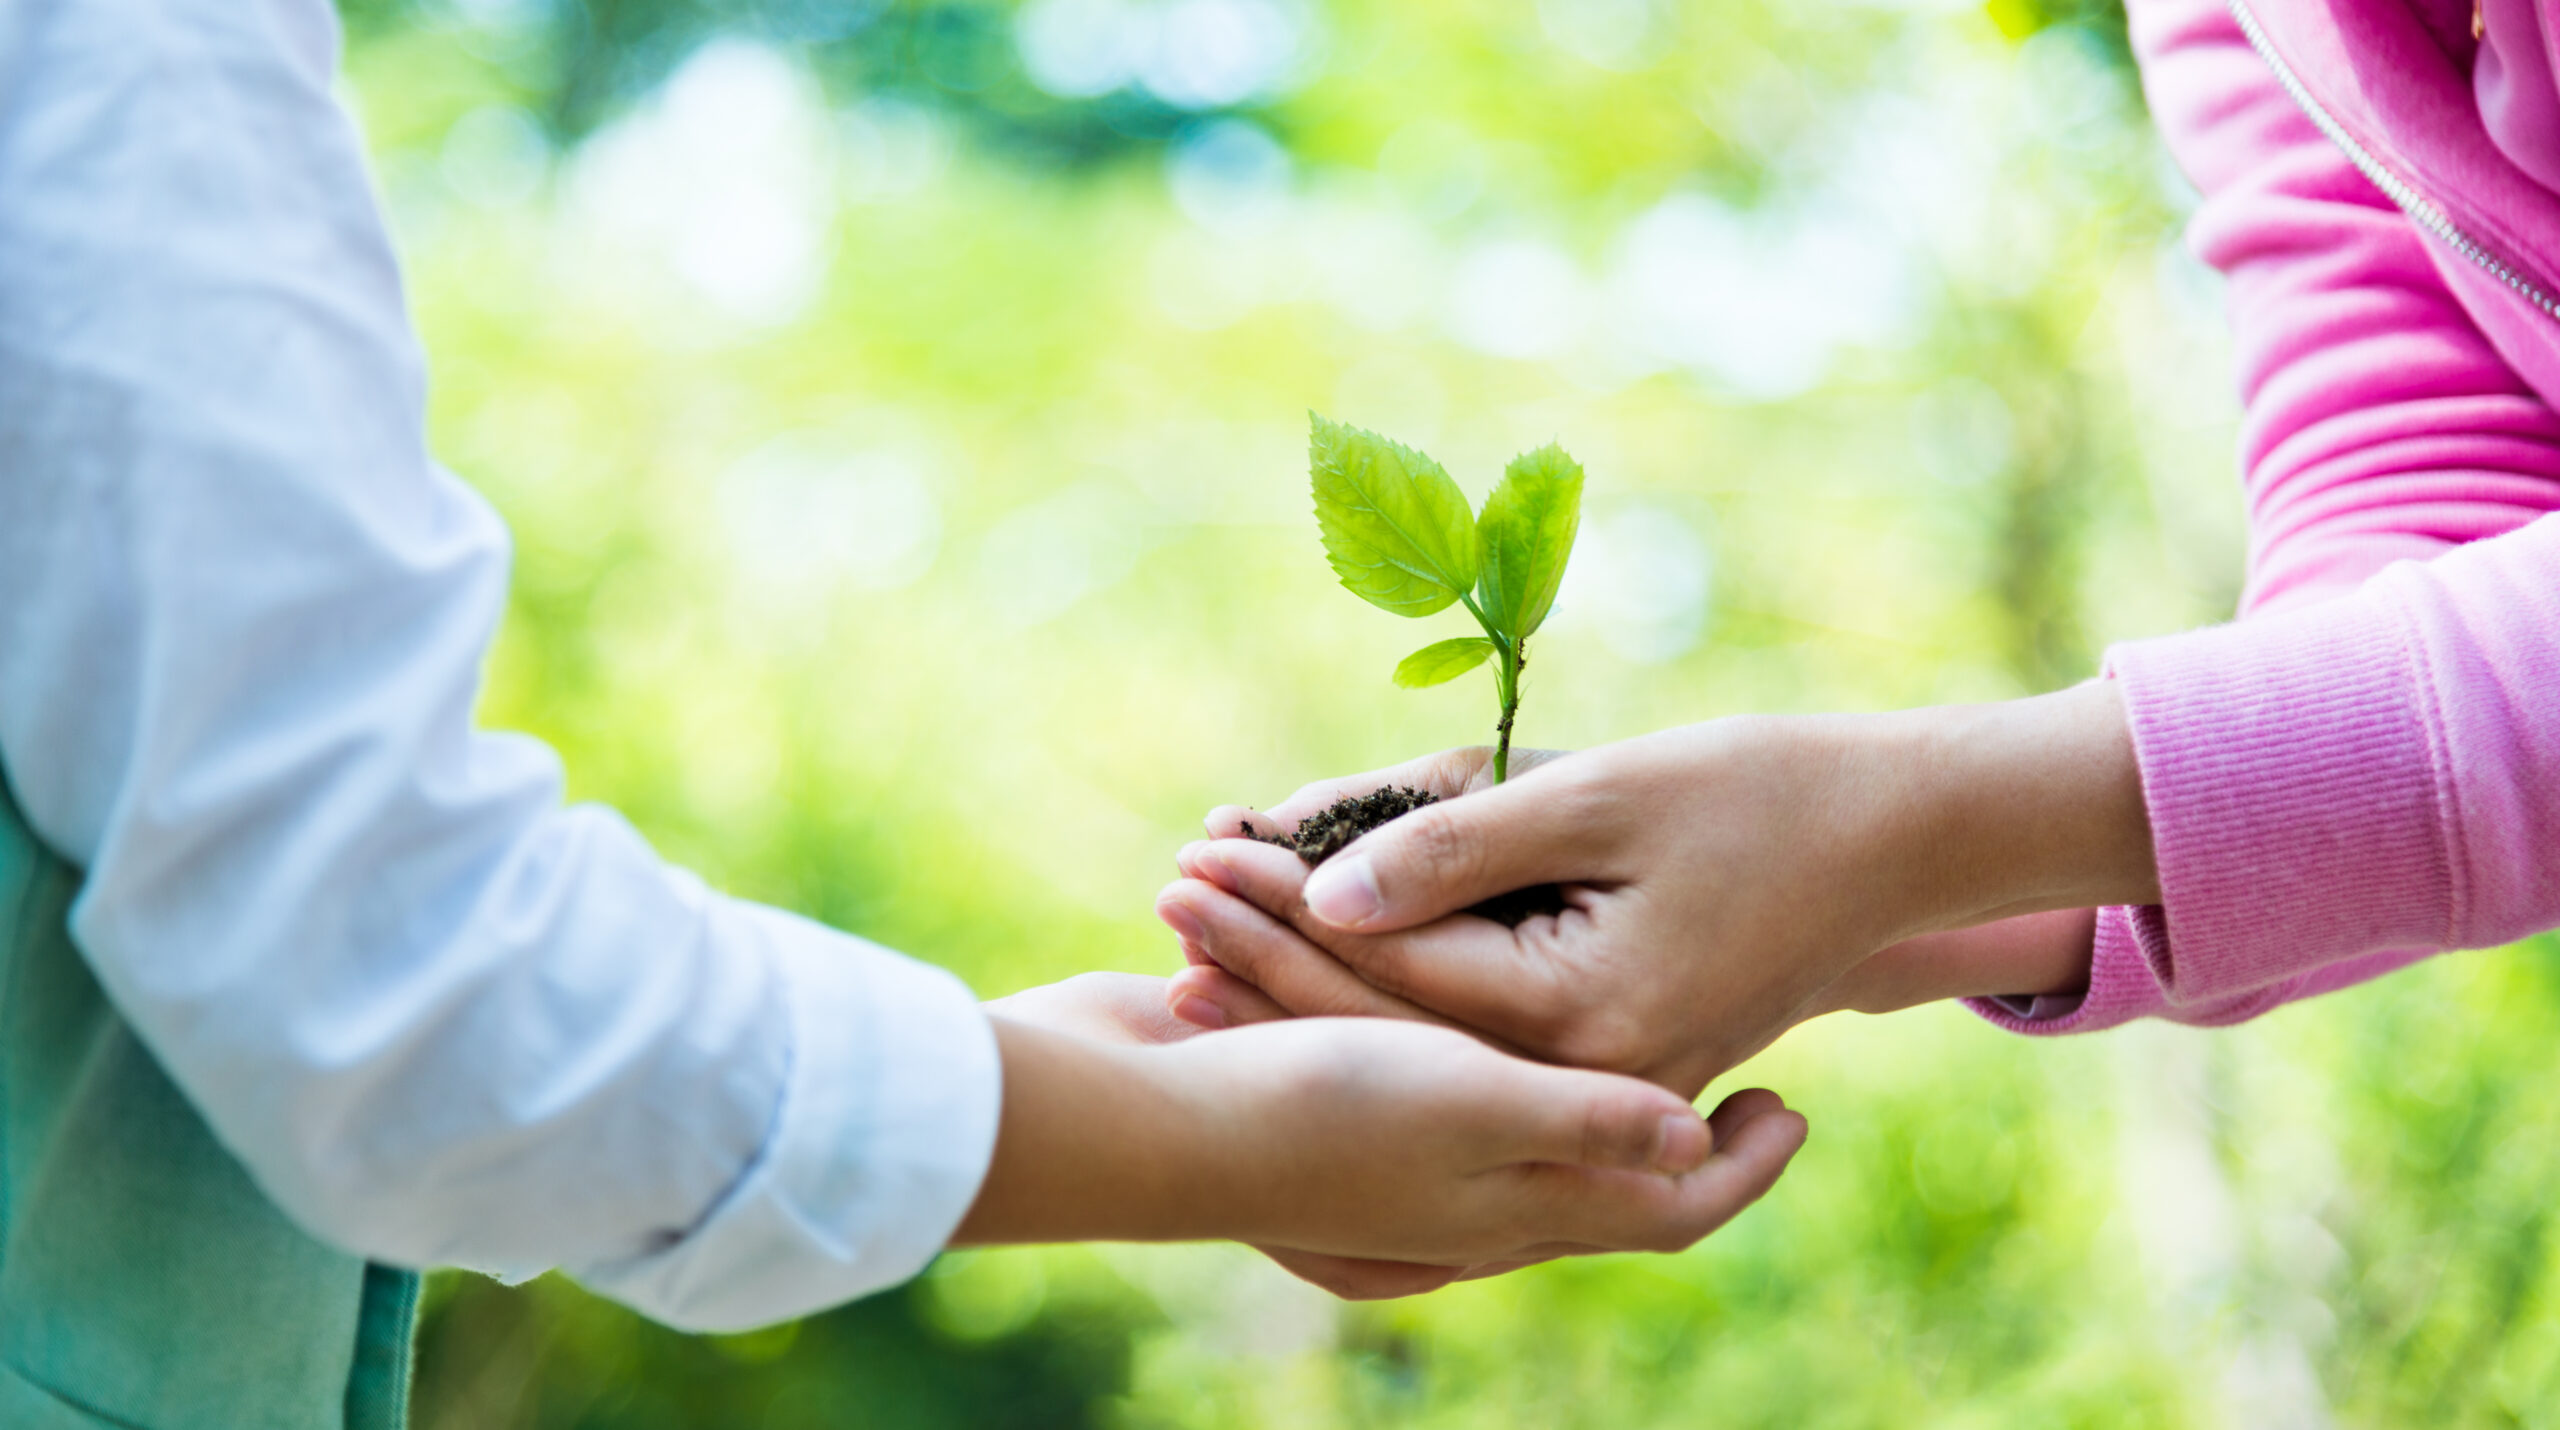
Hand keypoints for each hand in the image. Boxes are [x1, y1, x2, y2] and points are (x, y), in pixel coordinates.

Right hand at [951, 1008, 1806, 1288]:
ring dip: (1577, 1070)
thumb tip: (1696, 1142)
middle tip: (1737, 1060)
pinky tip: (1500, 981)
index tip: (1795, 1106)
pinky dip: (1483, 1045)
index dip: (1739, 1172)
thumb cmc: (1311, 1108)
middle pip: (1603, 1171)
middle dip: (1669, 1118)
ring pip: (1524, 1123)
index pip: (1663, 1212)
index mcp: (1514, 1205)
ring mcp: (1405, 1158)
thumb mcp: (1469, 1103)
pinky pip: (1446, 1082)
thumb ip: (1582, 1123)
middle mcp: (1469, 1195)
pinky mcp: (1346, 1108)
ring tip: (1634, 1008)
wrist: (1138, 1118)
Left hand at [1156, 682, 2152, 1096]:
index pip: (1393, 968)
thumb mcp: (1601, 795)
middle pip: (1390, 1027)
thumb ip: (1459, 845)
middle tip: (1169, 891)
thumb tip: (1324, 890)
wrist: (1898, 842)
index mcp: (1585, 1023)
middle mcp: (1586, 1084)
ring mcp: (1602, 1092)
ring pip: (1424, 1052)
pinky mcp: (1611, 1073)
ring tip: (1204, 940)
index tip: (1195, 851)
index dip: (1283, 906)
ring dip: (1313, 990)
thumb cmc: (1762, 791)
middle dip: (1270, 955)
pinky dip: (1389, 1007)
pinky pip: (1474, 1055)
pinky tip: (1312, 971)